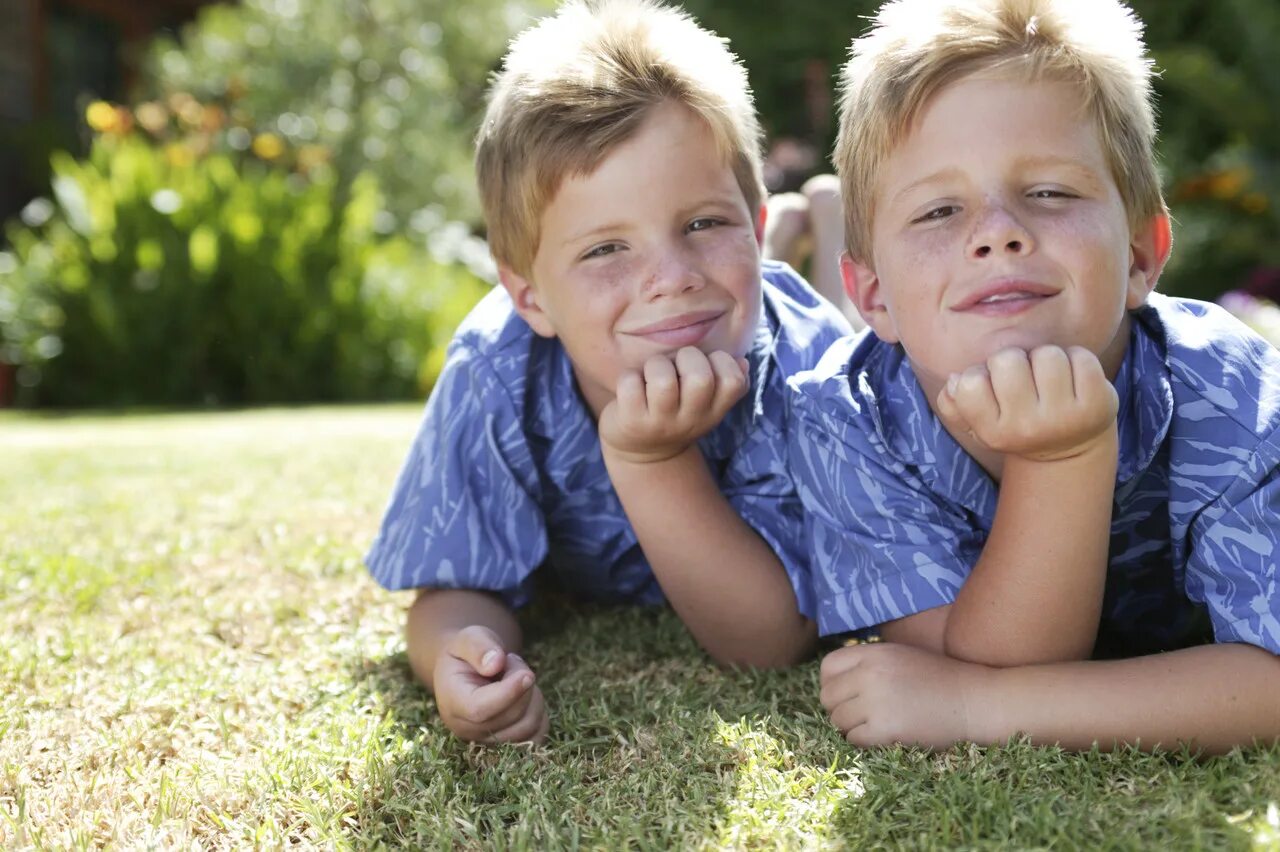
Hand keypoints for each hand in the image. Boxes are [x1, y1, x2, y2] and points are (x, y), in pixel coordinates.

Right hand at [432, 625, 548, 743]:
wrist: (466, 671)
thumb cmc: (467, 653)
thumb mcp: (469, 638)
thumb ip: (479, 647)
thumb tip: (495, 664)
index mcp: (452, 703)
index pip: (480, 709)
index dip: (508, 693)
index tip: (527, 674)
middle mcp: (467, 729)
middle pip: (511, 715)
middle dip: (522, 681)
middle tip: (510, 661)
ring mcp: (488, 740)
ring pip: (529, 725)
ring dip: (533, 695)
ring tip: (515, 677)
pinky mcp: (508, 744)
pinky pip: (538, 733)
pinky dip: (540, 712)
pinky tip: (525, 695)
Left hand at [598, 346, 748, 464]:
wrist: (640, 453)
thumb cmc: (675, 413)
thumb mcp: (705, 405)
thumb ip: (725, 384)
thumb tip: (743, 363)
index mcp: (713, 412)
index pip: (733, 381)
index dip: (722, 361)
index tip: (707, 365)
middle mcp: (690, 420)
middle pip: (699, 378)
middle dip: (687, 357)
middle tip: (677, 366)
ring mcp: (659, 423)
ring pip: (663, 380)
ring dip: (656, 365)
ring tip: (652, 374)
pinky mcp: (631, 421)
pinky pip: (630, 383)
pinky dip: (629, 376)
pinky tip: (632, 385)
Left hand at [819, 641, 990, 747]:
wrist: (974, 700)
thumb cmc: (938, 679)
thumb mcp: (899, 656)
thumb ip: (867, 663)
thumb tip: (833, 683)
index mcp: (873, 653)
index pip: (827, 667)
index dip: (831, 684)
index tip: (845, 696)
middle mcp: (870, 673)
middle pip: (828, 697)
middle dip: (840, 709)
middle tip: (862, 716)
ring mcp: (877, 700)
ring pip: (838, 720)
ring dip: (852, 727)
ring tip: (876, 725)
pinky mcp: (886, 728)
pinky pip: (854, 739)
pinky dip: (864, 742)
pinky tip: (884, 736)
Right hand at [935, 345, 1117, 461]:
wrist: (1069, 449)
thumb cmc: (1017, 423)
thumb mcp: (979, 423)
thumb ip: (953, 403)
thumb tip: (954, 380)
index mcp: (994, 433)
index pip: (969, 383)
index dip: (981, 374)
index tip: (995, 388)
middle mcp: (1028, 429)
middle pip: (1007, 360)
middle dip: (1015, 360)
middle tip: (1025, 379)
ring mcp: (1065, 417)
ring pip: (1046, 354)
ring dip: (1046, 358)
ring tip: (1049, 377)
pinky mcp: (1098, 404)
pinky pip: (1080, 357)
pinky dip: (1076, 358)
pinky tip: (1074, 378)